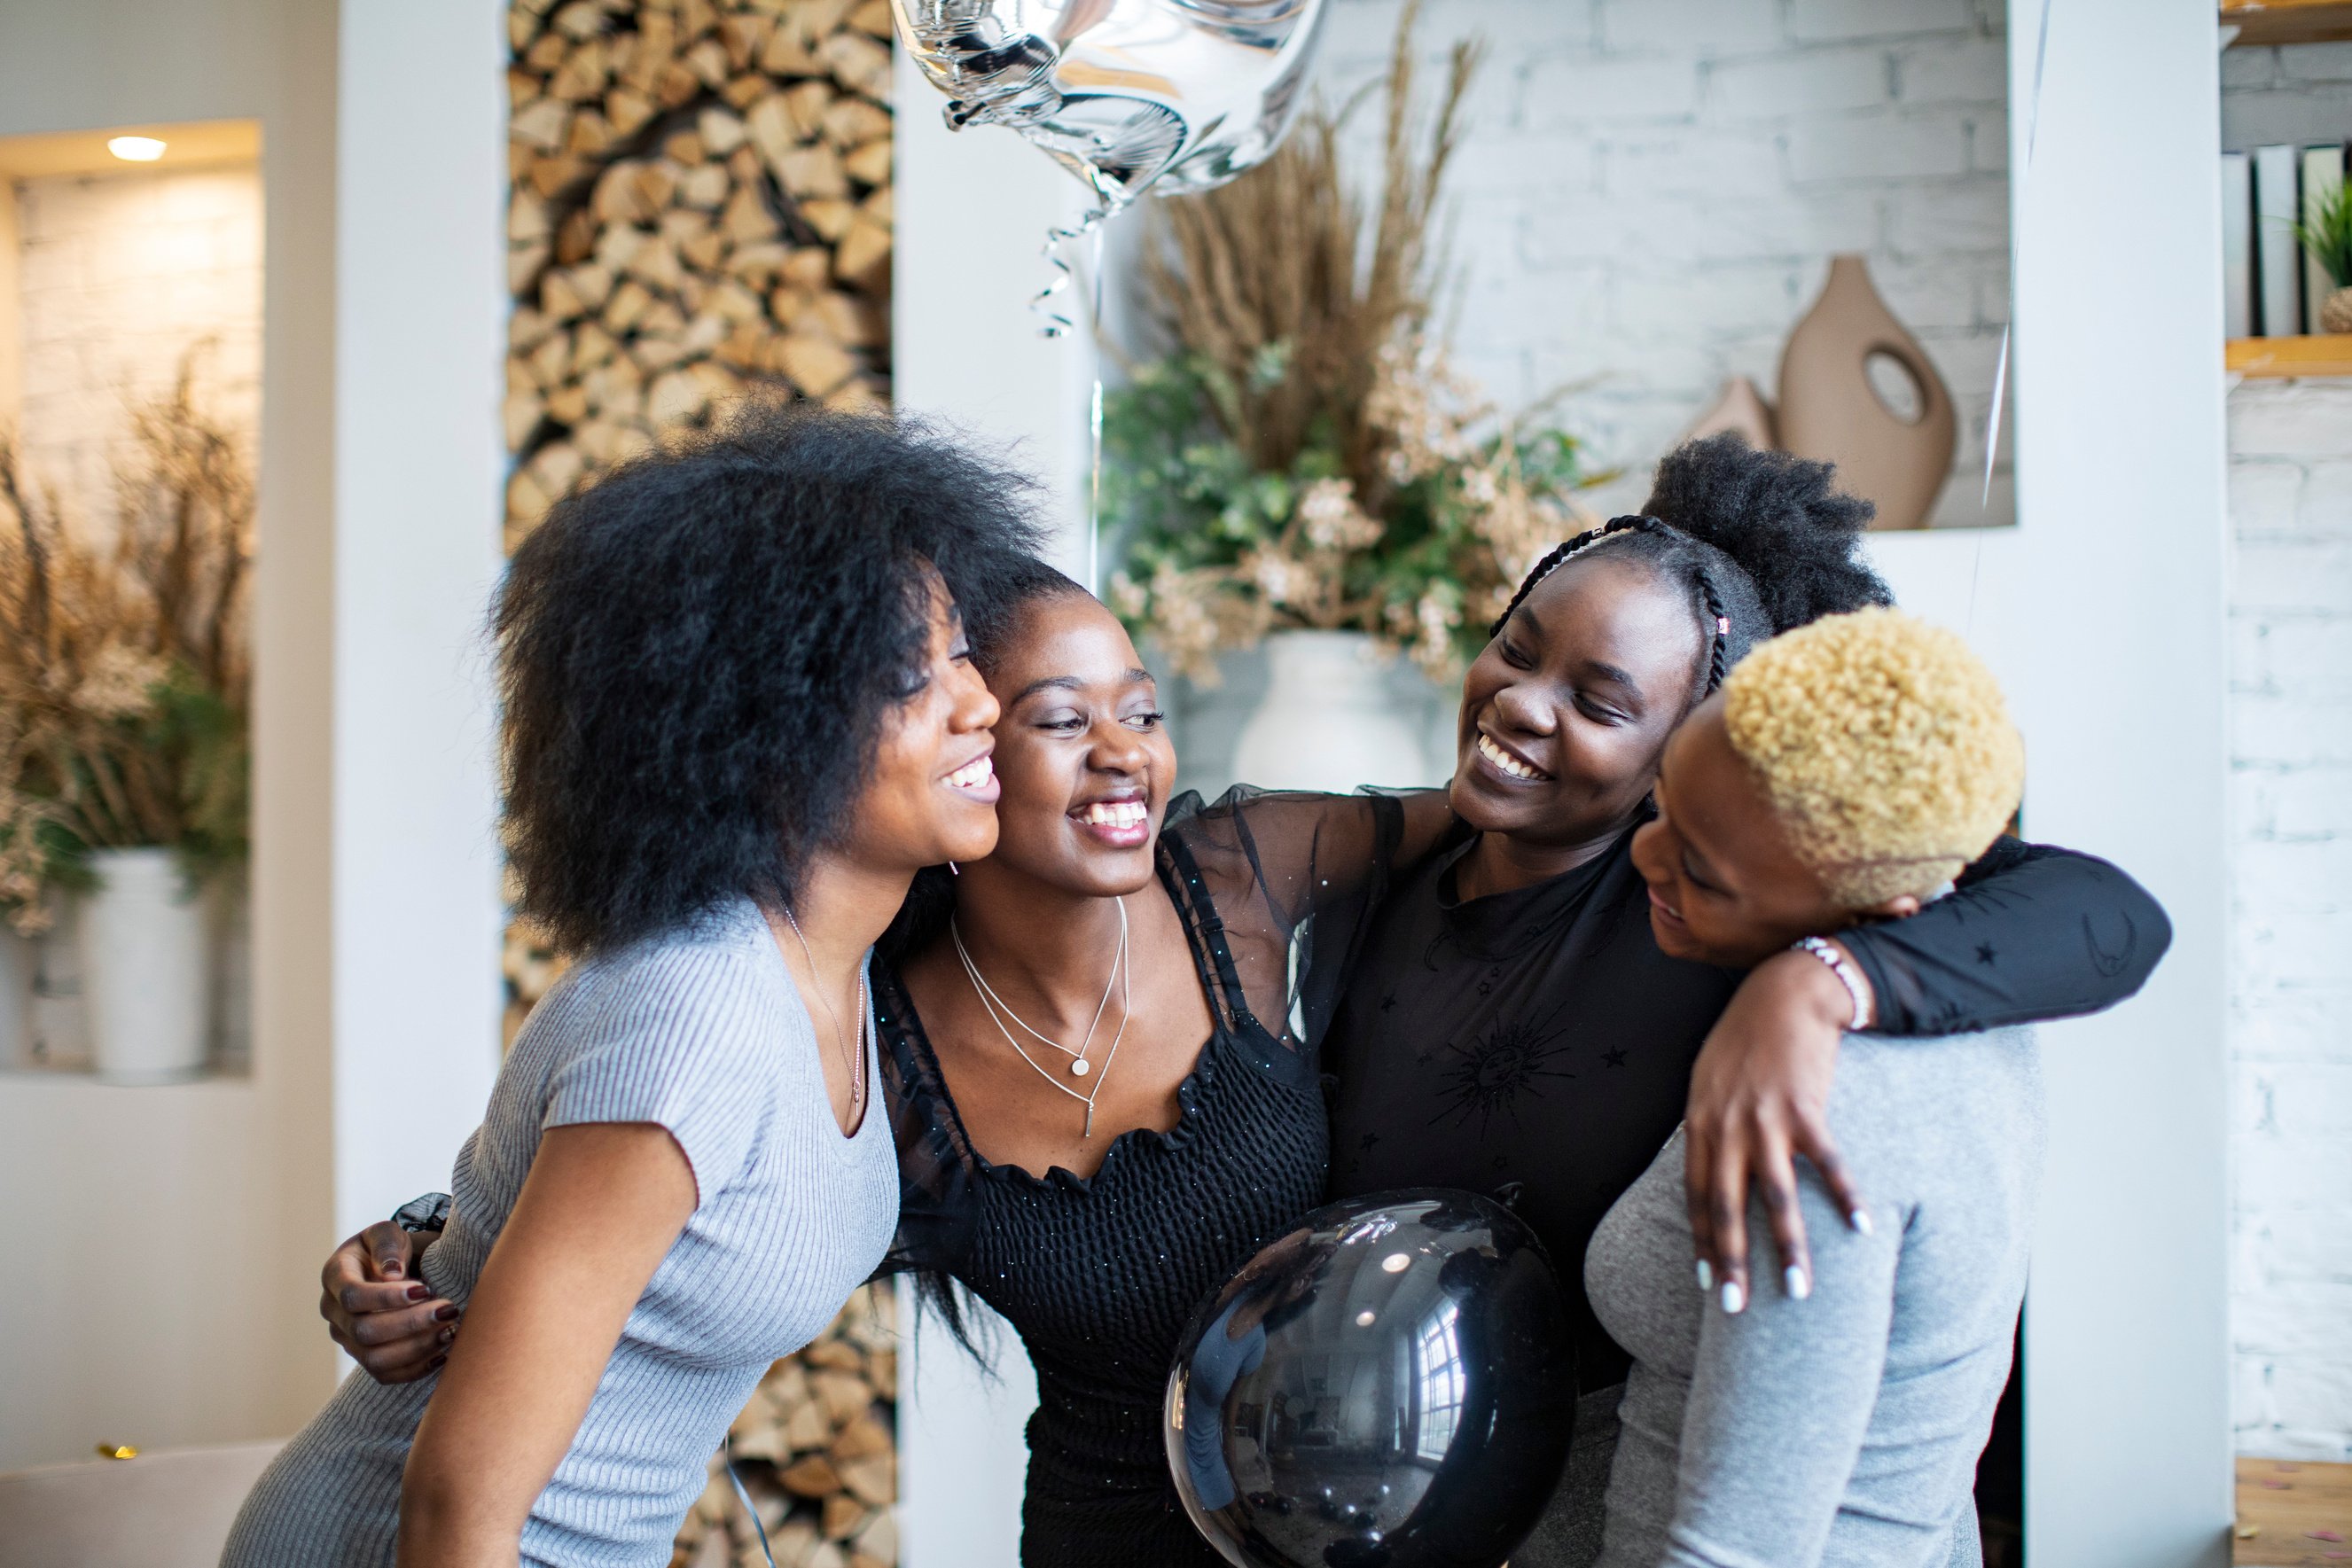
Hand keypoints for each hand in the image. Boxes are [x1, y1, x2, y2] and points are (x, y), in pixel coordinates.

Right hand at [320, 1221, 458, 1382]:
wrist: (393, 1269)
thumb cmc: (389, 1248)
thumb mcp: (387, 1233)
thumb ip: (387, 1246)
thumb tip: (390, 1274)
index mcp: (335, 1277)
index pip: (353, 1297)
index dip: (387, 1298)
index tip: (424, 1289)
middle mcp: (334, 1313)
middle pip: (365, 1331)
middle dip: (411, 1323)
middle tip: (449, 1310)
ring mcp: (348, 1339)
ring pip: (374, 1359)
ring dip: (417, 1349)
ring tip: (451, 1331)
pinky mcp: (365, 1357)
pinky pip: (385, 1375)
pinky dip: (416, 1369)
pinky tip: (443, 1354)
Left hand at [1683, 948, 1870, 1314]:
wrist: (1784, 993)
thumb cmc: (1747, 1038)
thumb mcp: (1708, 1080)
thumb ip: (1708, 1126)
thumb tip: (1708, 1168)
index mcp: (1701, 1123)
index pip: (1697, 1196)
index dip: (1701, 1242)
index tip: (1706, 1283)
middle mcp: (1727, 1126)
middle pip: (1727, 1207)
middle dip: (1731, 1262)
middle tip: (1736, 1308)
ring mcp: (1765, 1119)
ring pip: (1775, 1197)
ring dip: (1788, 1246)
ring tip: (1799, 1289)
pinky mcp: (1806, 1107)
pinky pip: (1827, 1163)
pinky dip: (1845, 1197)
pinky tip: (1862, 1229)